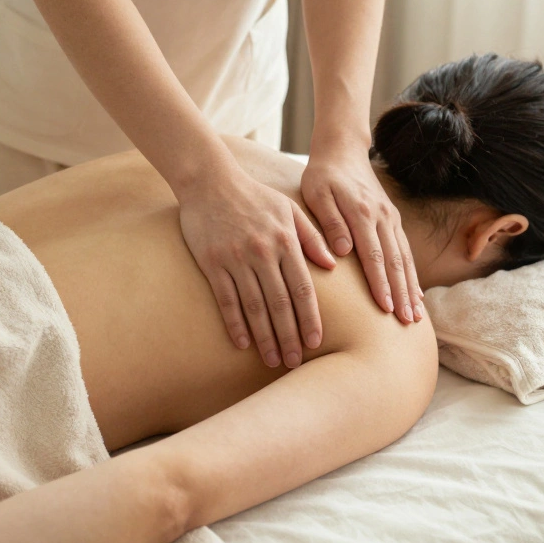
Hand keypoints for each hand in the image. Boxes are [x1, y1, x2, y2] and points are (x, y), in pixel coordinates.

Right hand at [179, 167, 335, 367]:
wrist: (209, 181)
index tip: (315, 342)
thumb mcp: (289, 210)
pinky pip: (226, 299)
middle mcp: (263, 252)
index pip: (302, 288)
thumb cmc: (254, 196)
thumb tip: (333, 264)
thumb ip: (312, 236)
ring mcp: (236, 259)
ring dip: (265, 337)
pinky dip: (235, 323)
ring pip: (254, 306)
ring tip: (273, 359)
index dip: (309, 318)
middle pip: (280, 303)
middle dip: (289, 336)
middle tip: (295, 362)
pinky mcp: (212, 263)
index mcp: (285, 241)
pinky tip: (243, 343)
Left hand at [302, 143, 422, 323]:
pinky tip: (416, 295)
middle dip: (403, 294)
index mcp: (362, 213)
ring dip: (411, 289)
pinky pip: (405, 251)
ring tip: (415, 317)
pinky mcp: (392, 220)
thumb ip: (330, 222)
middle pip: (396, 262)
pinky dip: (411, 275)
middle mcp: (382, 218)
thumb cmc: (322, 176)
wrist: (342, 151)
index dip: (381, 284)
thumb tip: (343, 251)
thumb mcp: (317, 194)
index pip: (374, 256)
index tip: (386, 309)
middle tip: (408, 322)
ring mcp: (390, 219)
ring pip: (405, 259)